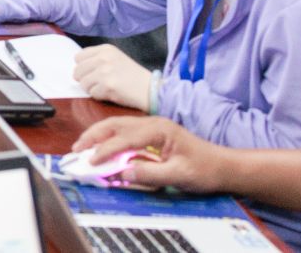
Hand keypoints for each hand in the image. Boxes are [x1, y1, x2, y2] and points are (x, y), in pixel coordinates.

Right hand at [71, 117, 219, 192]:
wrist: (223, 165)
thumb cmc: (205, 168)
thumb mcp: (178, 175)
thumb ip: (150, 174)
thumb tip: (123, 173)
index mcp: (159, 130)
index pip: (124, 138)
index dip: (105, 150)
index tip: (91, 161)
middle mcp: (152, 124)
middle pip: (115, 124)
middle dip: (93, 135)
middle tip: (77, 149)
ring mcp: (152, 127)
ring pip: (118, 126)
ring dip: (99, 135)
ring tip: (83, 147)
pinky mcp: (152, 135)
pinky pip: (125, 133)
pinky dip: (109, 138)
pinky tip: (103, 148)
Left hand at [73, 45, 152, 110]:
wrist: (151, 89)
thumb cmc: (133, 77)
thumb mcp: (116, 59)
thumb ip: (97, 60)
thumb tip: (77, 69)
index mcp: (105, 49)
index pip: (78, 57)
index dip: (83, 68)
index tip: (92, 74)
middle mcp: (103, 58)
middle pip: (77, 71)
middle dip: (86, 80)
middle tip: (100, 84)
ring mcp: (105, 71)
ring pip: (83, 84)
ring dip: (93, 89)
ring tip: (107, 88)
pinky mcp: (107, 85)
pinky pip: (92, 94)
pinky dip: (100, 96)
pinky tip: (112, 94)